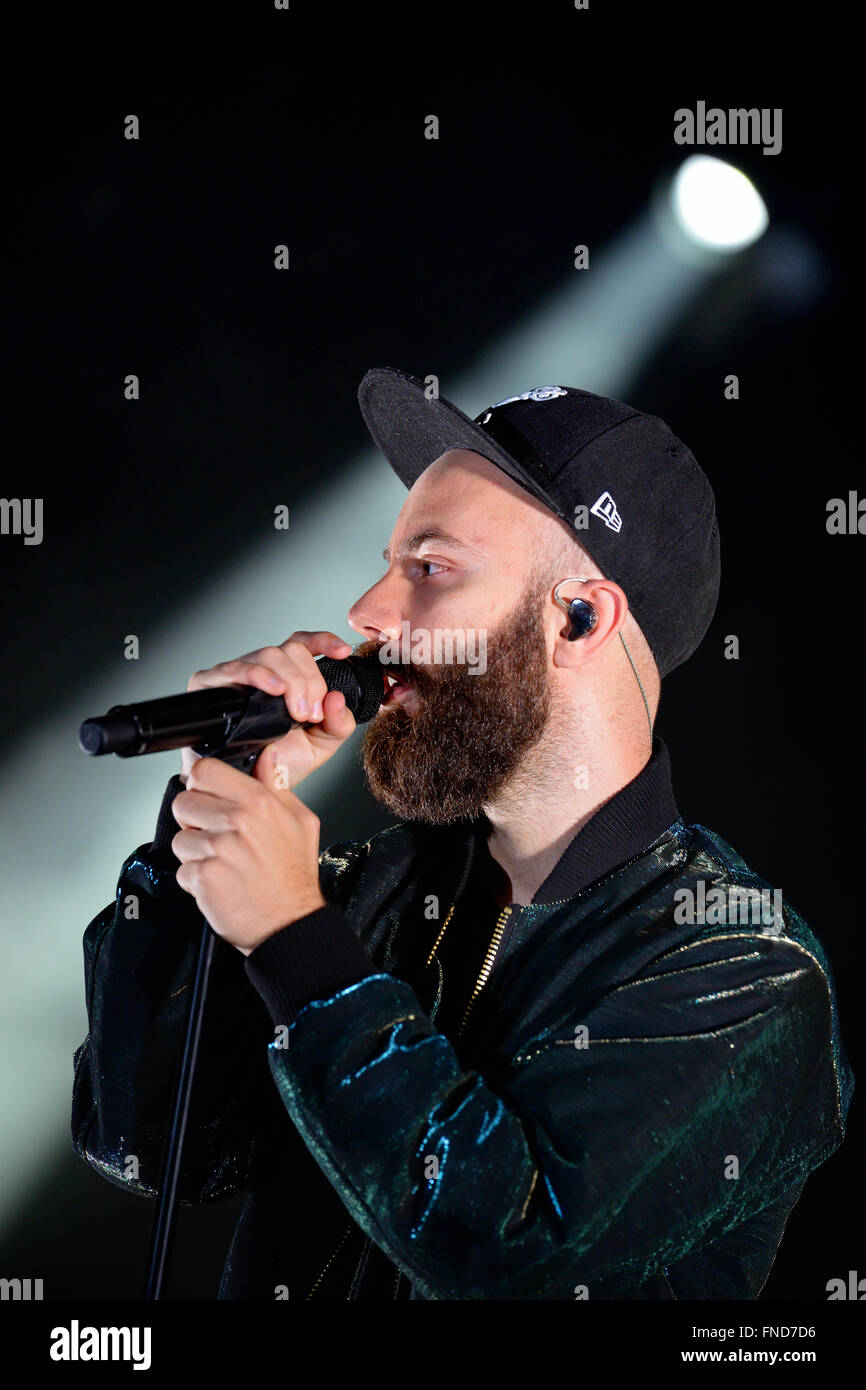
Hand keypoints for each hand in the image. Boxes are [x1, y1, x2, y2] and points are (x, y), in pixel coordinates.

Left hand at [171, 747, 326, 954]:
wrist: (291, 924)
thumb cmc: (295, 875)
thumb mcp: (299, 821)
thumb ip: (276, 786)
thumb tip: (268, 756)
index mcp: (258, 801)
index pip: (204, 770)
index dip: (202, 783)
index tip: (208, 796)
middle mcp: (236, 821)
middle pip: (184, 801)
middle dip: (195, 820)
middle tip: (217, 836)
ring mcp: (218, 849)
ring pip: (179, 838)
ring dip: (194, 853)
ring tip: (222, 863)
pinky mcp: (203, 877)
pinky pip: (182, 869)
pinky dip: (196, 880)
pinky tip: (220, 882)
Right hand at [180, 631, 357, 785]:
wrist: (249, 787)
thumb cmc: (280, 762)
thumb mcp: (321, 744)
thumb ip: (339, 723)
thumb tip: (336, 698)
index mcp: (287, 676)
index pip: (302, 645)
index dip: (322, 641)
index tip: (342, 652)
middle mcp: (261, 670)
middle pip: (290, 650)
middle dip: (309, 680)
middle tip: (310, 714)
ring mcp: (236, 675)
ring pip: (268, 655)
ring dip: (290, 680)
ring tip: (297, 712)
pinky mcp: (210, 684)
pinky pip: (234, 668)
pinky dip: (258, 675)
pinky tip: (274, 689)